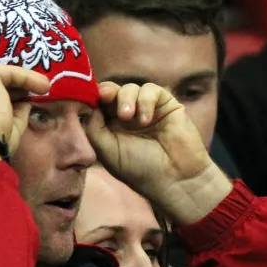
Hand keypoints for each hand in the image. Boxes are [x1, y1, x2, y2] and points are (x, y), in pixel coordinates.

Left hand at [87, 82, 231, 224]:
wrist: (175, 178)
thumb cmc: (139, 169)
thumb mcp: (106, 151)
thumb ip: (94, 127)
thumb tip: (91, 105)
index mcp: (111, 127)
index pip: (98, 104)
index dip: (92, 97)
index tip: (90, 100)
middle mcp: (128, 117)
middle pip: (112, 91)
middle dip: (107, 92)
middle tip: (105, 97)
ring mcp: (148, 110)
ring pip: (131, 88)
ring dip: (126, 98)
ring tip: (127, 116)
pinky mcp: (167, 105)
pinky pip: (152, 90)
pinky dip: (145, 100)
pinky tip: (145, 119)